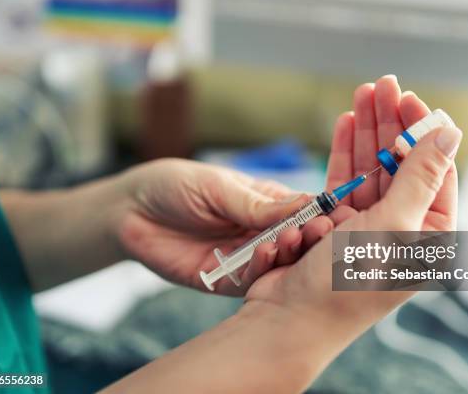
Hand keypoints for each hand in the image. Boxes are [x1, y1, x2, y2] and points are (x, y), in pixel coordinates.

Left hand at [116, 159, 334, 294]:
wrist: (130, 211)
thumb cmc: (176, 186)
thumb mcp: (218, 186)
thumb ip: (257, 203)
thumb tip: (306, 204)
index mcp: (268, 203)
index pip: (305, 210)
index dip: (321, 213)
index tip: (337, 214)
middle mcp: (263, 232)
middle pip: (299, 241)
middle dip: (310, 238)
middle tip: (319, 233)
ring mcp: (247, 257)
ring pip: (279, 264)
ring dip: (288, 254)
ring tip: (290, 241)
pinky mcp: (227, 280)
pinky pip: (252, 281)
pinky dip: (261, 270)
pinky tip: (263, 255)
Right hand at [247, 76, 461, 326]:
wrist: (290, 317)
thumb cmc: (345, 282)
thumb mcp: (391, 226)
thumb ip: (420, 177)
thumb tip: (450, 134)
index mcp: (428, 236)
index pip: (433, 171)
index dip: (423, 132)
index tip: (409, 99)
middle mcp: (401, 230)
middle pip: (401, 164)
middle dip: (392, 123)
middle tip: (383, 85)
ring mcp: (367, 226)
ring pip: (371, 167)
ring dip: (367, 131)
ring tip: (363, 94)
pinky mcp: (336, 224)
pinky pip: (343, 181)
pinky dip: (344, 153)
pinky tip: (345, 124)